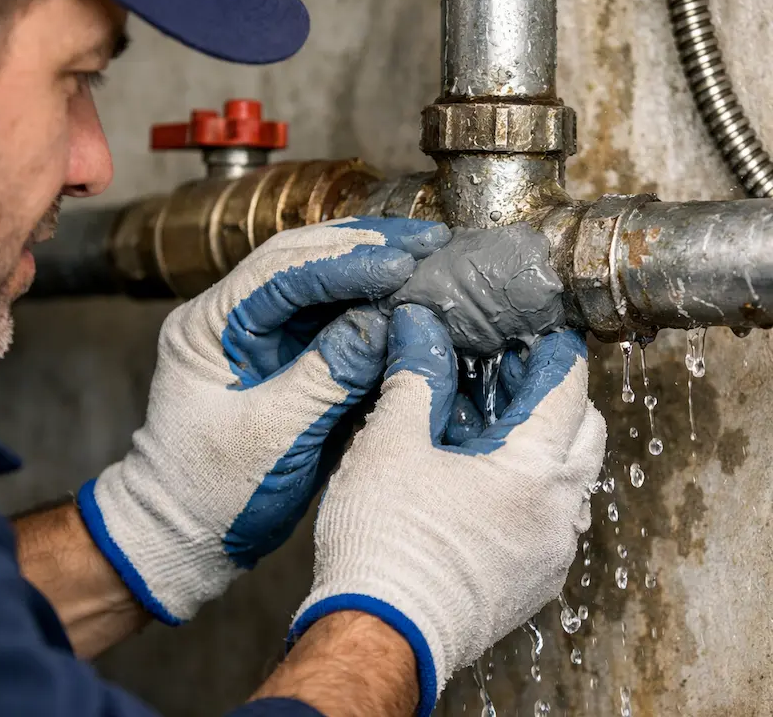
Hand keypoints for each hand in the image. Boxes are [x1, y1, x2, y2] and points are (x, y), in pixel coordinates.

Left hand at [77, 218, 450, 624]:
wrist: (190, 533)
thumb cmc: (214, 493)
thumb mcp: (273, 436)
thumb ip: (327, 374)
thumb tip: (382, 320)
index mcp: (207, 327)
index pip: (280, 274)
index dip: (345, 266)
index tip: (401, 264)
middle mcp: (230, 316)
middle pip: (299, 258)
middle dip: (364, 246)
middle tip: (426, 239)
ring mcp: (256, 332)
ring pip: (317, 278)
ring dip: (369, 263)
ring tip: (426, 251)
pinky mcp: (283, 353)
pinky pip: (329, 314)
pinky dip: (368, 301)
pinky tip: (405, 290)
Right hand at [290, 306, 605, 715]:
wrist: (379, 637)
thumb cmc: (384, 542)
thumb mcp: (390, 443)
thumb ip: (415, 378)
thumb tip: (418, 328)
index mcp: (533, 473)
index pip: (568, 392)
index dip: (557, 354)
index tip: (546, 333)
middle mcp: (559, 515)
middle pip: (586, 434)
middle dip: (560, 397)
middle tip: (518, 373)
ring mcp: (551, 555)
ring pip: (572, 481)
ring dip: (548, 445)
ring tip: (499, 424)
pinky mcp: (532, 583)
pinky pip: (553, 520)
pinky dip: (535, 488)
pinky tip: (488, 481)